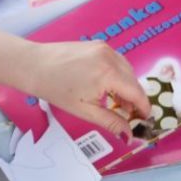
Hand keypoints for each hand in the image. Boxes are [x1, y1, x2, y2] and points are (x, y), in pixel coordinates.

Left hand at [21, 41, 150, 141]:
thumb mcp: (85, 111)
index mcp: (108, 74)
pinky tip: (109, 88)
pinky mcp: (99, 45)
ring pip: (128, 70)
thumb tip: (129, 135)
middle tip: (130, 116)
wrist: (35, 66)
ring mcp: (105, 48)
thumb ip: (111, 122)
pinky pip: (118, 62)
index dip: (143, 107)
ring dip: (128, 87)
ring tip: (118, 104)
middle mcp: (110, 57)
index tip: (145, 119)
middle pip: (134, 81)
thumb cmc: (56, 89)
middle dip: (135, 99)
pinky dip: (119, 75)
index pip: (136, 92)